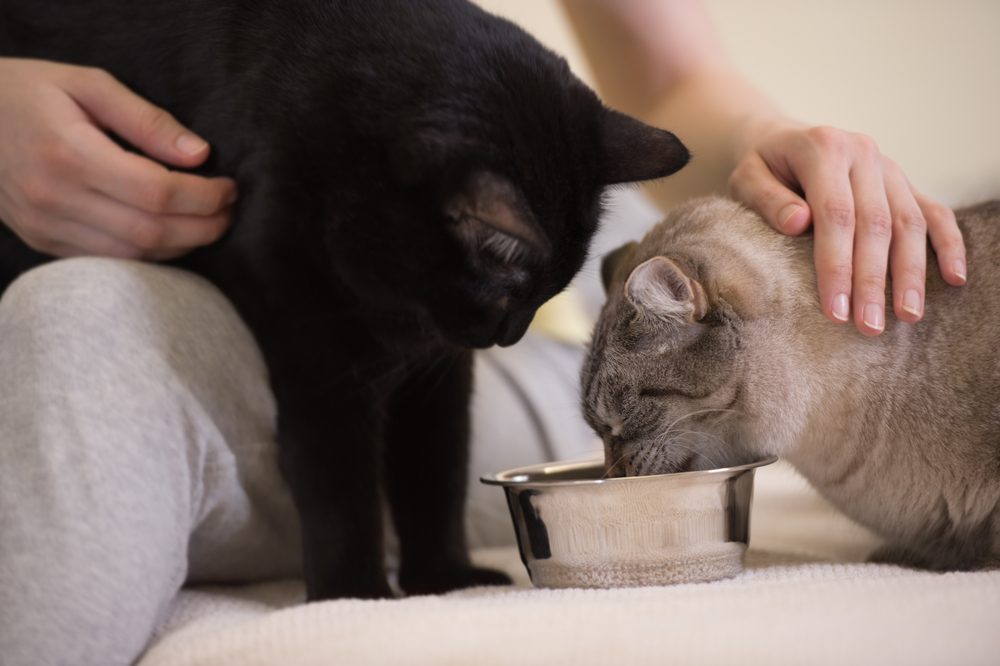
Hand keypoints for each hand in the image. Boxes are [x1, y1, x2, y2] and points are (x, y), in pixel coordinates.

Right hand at [0, 58, 236, 260]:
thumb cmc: (30, 92)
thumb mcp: (88, 84)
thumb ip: (146, 119)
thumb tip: (200, 154)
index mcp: (69, 153)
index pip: (156, 192)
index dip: (204, 196)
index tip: (230, 187)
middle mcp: (54, 197)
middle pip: (150, 233)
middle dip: (204, 227)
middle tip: (229, 211)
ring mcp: (45, 226)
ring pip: (133, 258)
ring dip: (182, 247)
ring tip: (208, 224)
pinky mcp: (42, 242)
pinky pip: (108, 263)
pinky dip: (148, 256)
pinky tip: (171, 236)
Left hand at [729, 118, 965, 335]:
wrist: (782, 140)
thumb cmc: (762, 168)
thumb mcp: (746, 178)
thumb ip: (767, 199)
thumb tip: (798, 223)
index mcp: (824, 148)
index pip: (836, 214)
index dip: (837, 265)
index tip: (835, 309)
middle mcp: (863, 154)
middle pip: (876, 224)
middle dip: (873, 280)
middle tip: (869, 326)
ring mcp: (889, 167)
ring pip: (909, 222)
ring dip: (910, 272)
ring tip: (907, 316)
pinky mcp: (904, 183)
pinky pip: (934, 212)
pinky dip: (949, 244)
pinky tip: (955, 278)